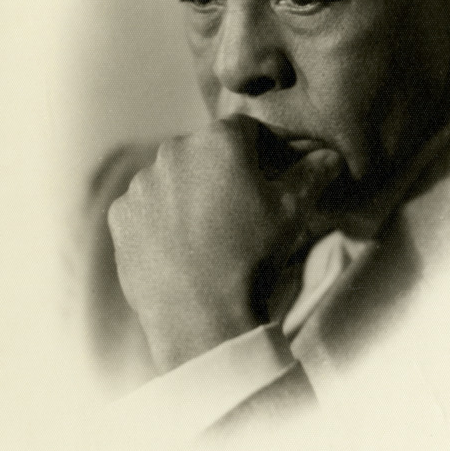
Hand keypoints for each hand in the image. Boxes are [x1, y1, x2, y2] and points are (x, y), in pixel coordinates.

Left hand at [108, 116, 343, 372]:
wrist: (204, 319)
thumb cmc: (254, 255)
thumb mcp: (295, 210)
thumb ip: (313, 173)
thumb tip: (328, 156)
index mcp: (218, 139)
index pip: (251, 131)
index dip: (271, 149)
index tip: (284, 171)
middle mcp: (172, 151)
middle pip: (210, 151)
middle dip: (231, 170)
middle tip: (251, 203)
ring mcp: (141, 184)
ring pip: (177, 177)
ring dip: (196, 192)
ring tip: (216, 229)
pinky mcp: (122, 216)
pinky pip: (149, 206)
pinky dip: (166, 217)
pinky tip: (186, 244)